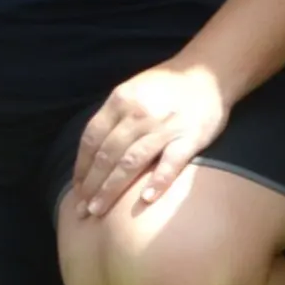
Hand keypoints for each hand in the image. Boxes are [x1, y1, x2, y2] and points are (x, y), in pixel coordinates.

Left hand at [69, 60, 229, 217]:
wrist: (208, 73)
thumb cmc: (166, 86)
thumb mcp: (132, 90)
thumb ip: (112, 116)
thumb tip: (90, 152)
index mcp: (120, 100)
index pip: (92, 139)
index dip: (81, 167)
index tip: (76, 190)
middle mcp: (138, 113)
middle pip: (107, 155)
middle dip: (92, 185)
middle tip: (82, 210)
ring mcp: (164, 126)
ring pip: (131, 162)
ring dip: (112, 188)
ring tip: (99, 211)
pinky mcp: (190, 137)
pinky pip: (171, 162)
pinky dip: (158, 181)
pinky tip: (146, 199)